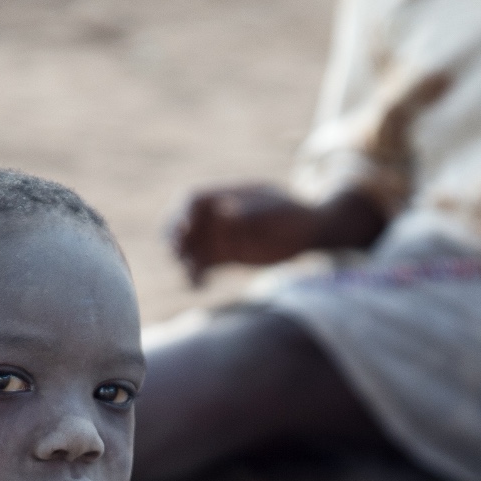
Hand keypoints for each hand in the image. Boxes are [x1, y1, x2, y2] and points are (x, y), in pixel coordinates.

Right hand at [167, 184, 327, 285]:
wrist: (307, 231)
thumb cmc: (291, 212)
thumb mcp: (273, 207)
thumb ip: (249, 211)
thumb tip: (225, 211)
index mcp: (223, 195)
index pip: (191, 199)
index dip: (181, 212)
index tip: (185, 227)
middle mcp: (214, 216)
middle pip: (179, 224)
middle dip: (172, 237)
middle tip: (176, 252)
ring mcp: (217, 238)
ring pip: (188, 249)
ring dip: (183, 261)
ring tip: (191, 275)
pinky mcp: (224, 258)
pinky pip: (202, 268)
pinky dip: (196, 277)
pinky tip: (200, 285)